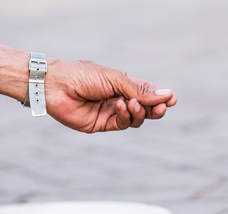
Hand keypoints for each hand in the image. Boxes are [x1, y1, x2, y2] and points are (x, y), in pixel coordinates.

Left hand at [44, 59, 176, 132]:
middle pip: (145, 108)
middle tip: (163, 107)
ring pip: (136, 119)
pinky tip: (121, 106)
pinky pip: (121, 124)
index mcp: (122, 84)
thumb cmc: (83, 75)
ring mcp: (111, 112)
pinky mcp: (102, 124)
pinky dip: (125, 116)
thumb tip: (167, 94)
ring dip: (139, 112)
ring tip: (133, 103)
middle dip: (155, 108)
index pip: (146, 92)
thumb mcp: (116, 79)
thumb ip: (140, 90)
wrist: (56, 86)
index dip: (160, 96)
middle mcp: (118, 99)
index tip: (172, 99)